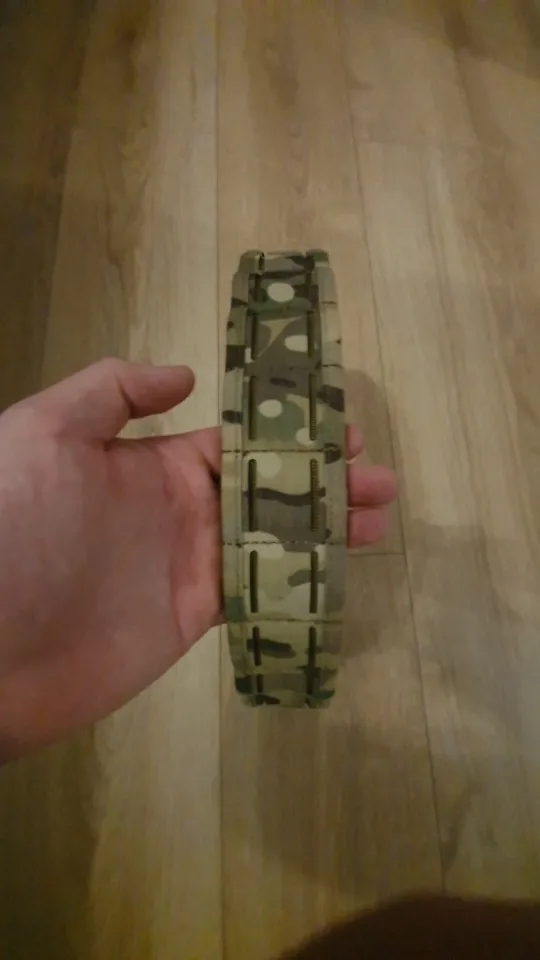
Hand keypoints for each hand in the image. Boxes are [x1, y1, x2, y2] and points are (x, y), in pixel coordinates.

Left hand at [0, 360, 396, 756]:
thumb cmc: (13, 527)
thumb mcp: (44, 434)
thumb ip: (110, 393)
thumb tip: (185, 375)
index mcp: (150, 464)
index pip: (234, 442)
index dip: (289, 436)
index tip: (345, 432)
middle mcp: (179, 510)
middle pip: (266, 490)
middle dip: (323, 482)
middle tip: (379, 478)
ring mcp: (189, 566)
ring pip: (273, 538)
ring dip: (326, 529)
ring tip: (379, 520)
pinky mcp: (195, 615)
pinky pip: (259, 589)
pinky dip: (301, 577)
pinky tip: (342, 569)